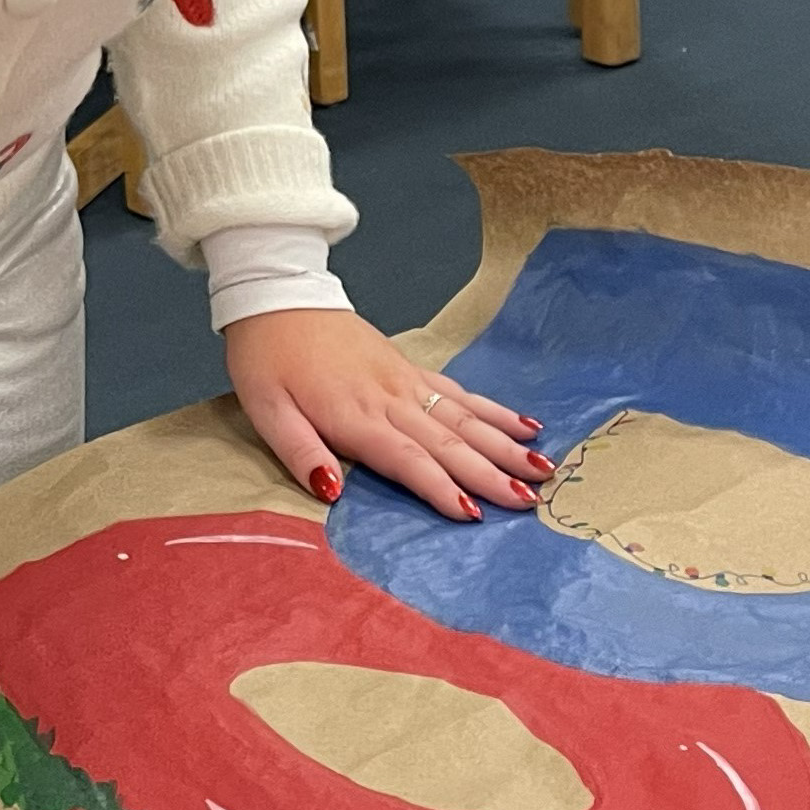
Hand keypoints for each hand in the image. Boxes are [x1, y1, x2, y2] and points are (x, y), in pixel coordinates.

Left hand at [226, 307, 547, 522]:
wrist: (277, 295)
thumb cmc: (266, 359)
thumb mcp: (266, 410)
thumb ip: (300, 453)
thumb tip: (333, 492)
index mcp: (356, 415)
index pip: (408, 459)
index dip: (441, 488)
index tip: (476, 515)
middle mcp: (390, 398)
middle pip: (450, 441)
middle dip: (492, 473)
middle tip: (533, 501)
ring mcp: (406, 380)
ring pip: (465, 416)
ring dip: (504, 445)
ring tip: (542, 467)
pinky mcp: (409, 367)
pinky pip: (459, 391)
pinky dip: (494, 409)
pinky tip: (524, 423)